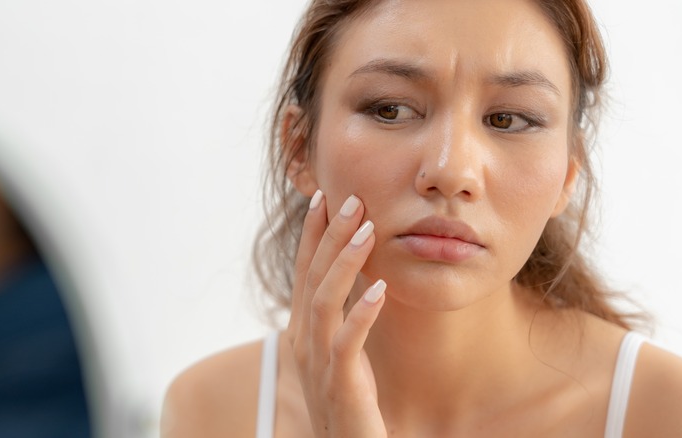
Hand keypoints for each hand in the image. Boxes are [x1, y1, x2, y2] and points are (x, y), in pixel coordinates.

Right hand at [286, 190, 387, 436]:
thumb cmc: (348, 401)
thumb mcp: (338, 353)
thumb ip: (340, 318)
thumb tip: (356, 277)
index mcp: (302, 331)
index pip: (303, 272)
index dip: (312, 235)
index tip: (323, 198)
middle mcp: (303, 342)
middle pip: (311, 277)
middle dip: (329, 235)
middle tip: (350, 199)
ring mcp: (318, 364)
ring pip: (324, 301)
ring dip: (344, 262)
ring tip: (367, 230)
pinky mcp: (341, 385)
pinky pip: (347, 342)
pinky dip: (361, 313)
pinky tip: (379, 289)